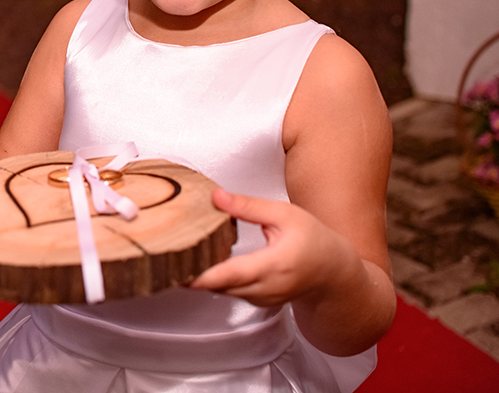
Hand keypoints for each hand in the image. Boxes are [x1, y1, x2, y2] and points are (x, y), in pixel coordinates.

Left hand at [190, 189, 351, 307]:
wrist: (333, 272)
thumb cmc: (313, 240)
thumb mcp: (284, 214)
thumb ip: (248, 206)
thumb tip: (215, 196)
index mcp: (274, 265)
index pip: (231, 275)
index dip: (203, 277)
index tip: (179, 272)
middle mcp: (266, 288)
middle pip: (220, 286)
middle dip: (193, 274)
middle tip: (165, 257)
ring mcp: (262, 299)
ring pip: (222, 291)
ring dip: (202, 277)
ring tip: (179, 256)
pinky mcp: (258, 301)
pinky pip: (230, 292)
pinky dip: (215, 280)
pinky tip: (202, 263)